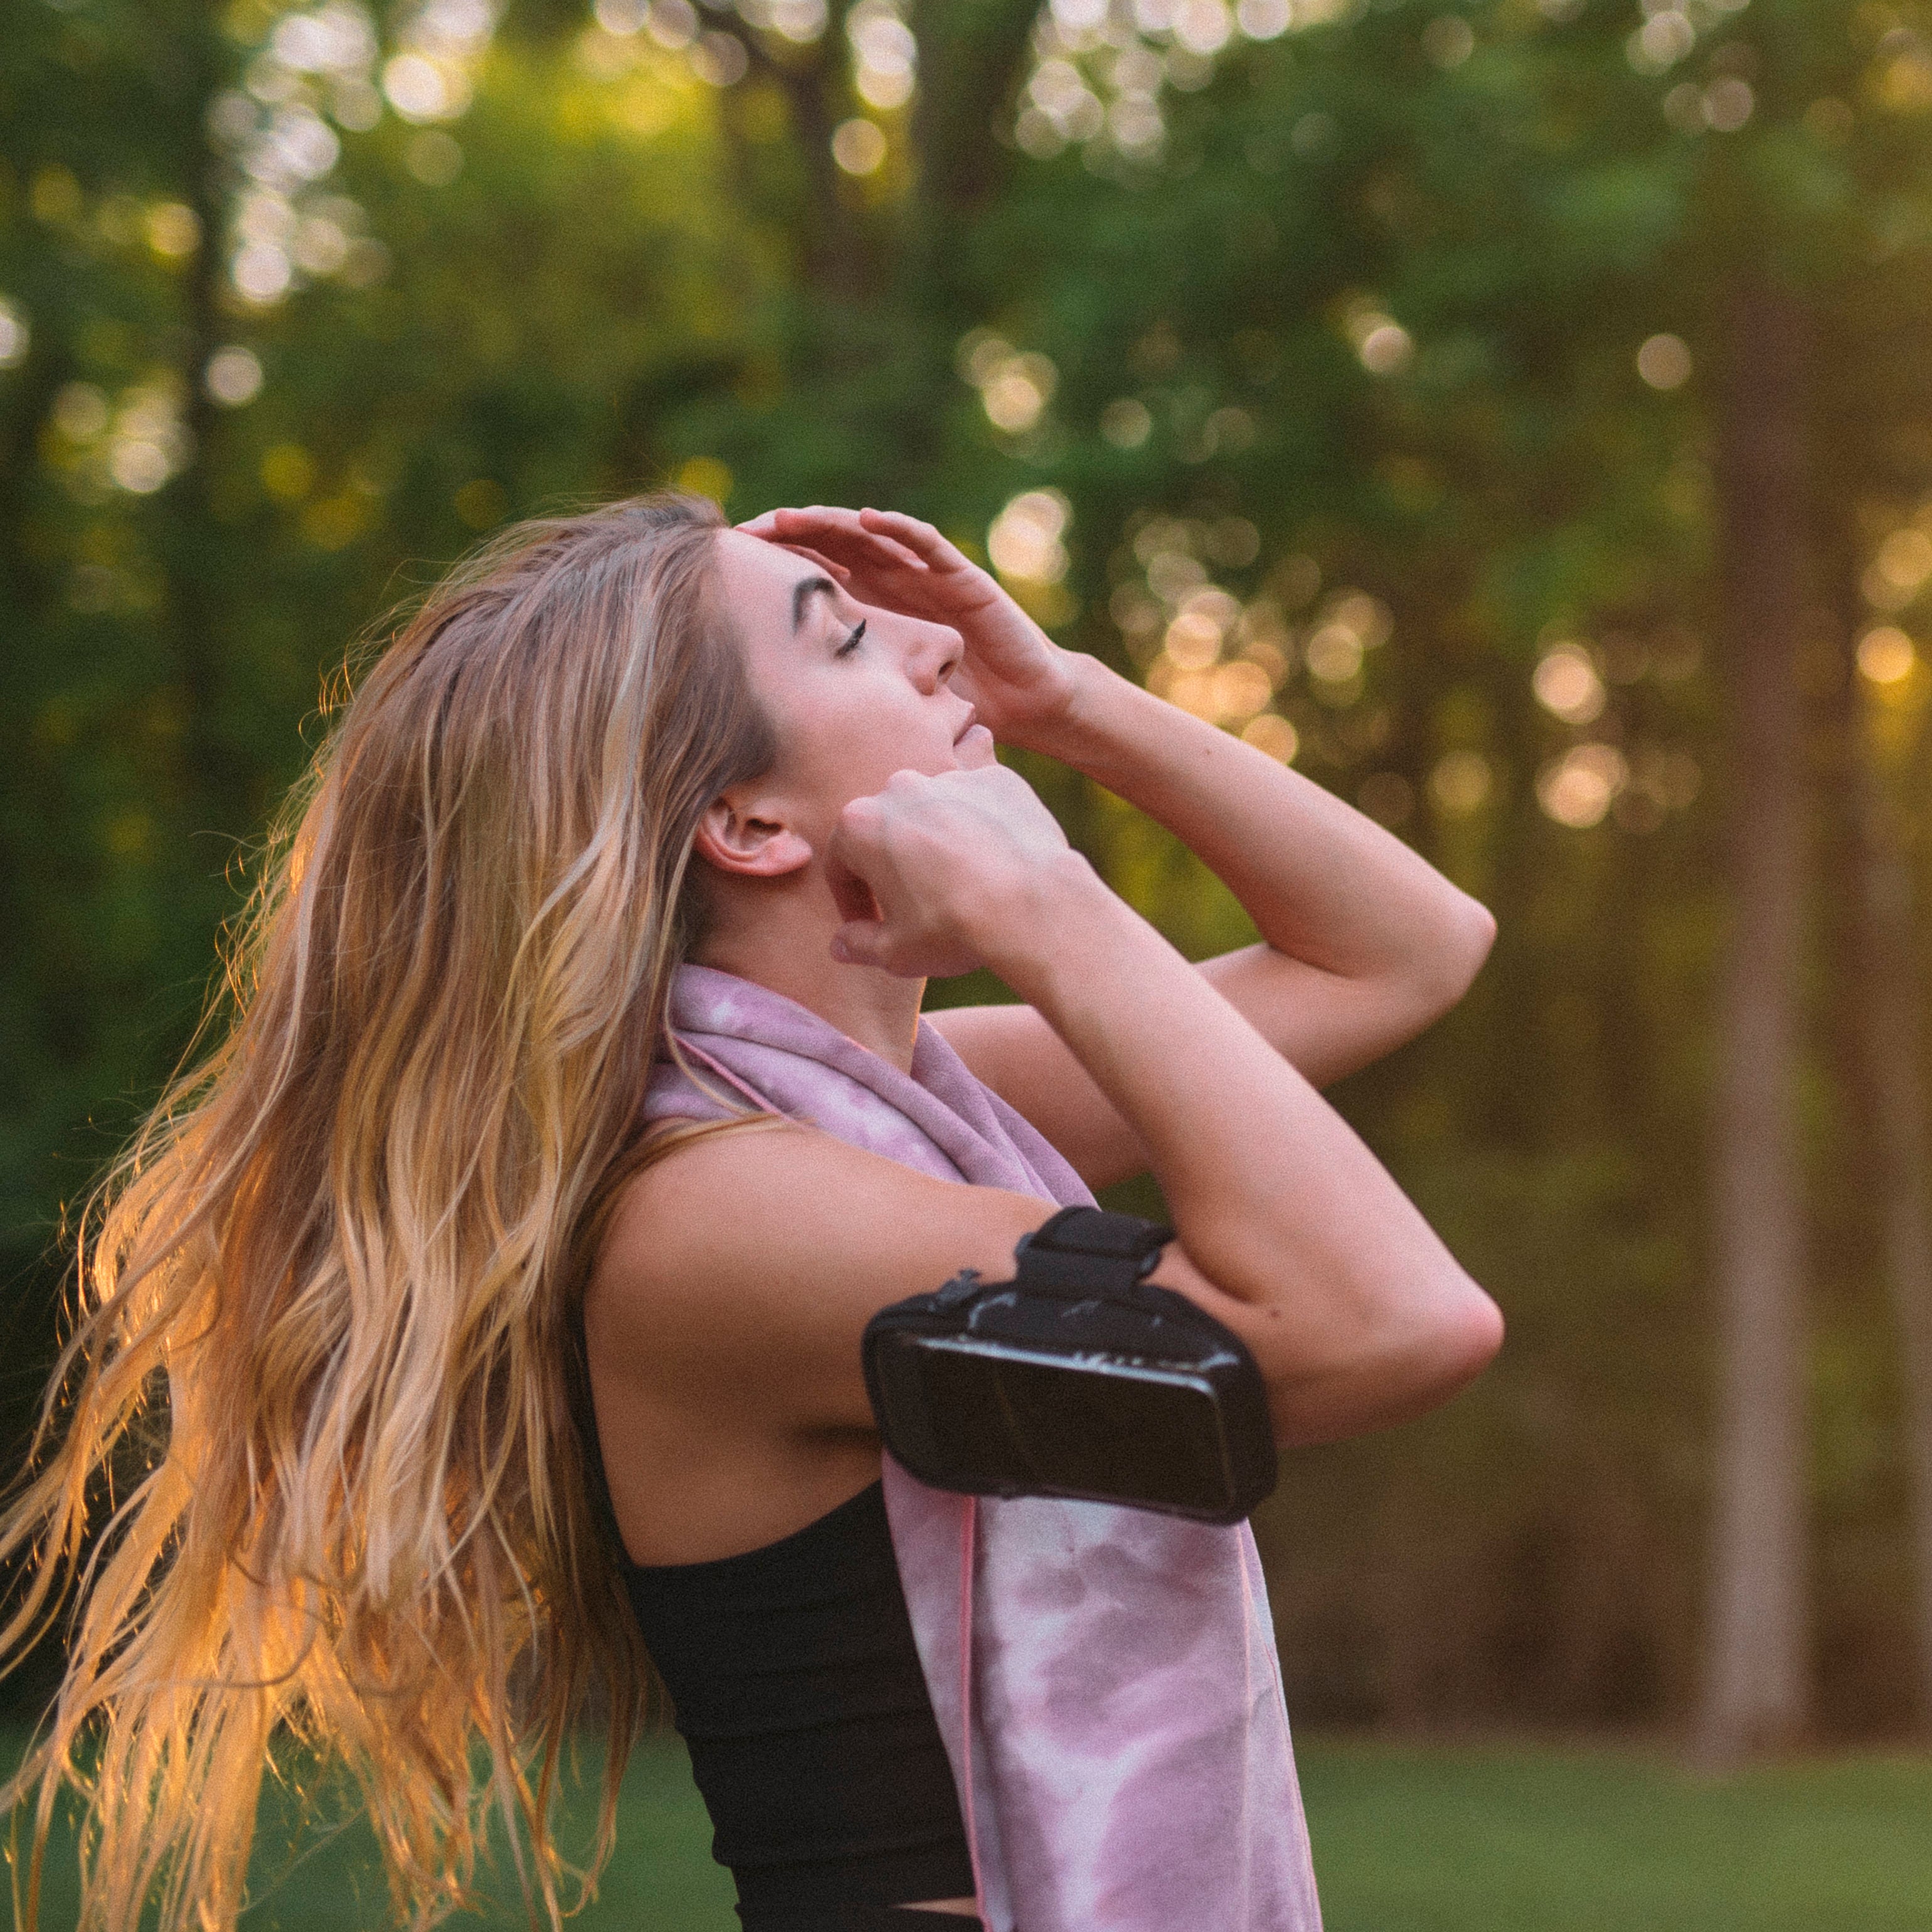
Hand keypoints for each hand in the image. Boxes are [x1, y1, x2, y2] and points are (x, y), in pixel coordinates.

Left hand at [736, 505, 1080, 747]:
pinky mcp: (960, 576)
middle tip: (743, 533)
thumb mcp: (883, 697)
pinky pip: (926, 544)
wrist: (1023, 703)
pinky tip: (866, 518)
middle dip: (786, 535)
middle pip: (829, 545)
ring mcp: (923, 574)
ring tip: (789, 516)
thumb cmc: (952, 704)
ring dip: (828, 522)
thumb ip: (842, 692)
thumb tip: (768, 724)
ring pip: (868, 536)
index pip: (812, 574)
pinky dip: (897, 528)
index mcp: (869, 607)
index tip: (727, 567)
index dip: (774, 566)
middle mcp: (891, 582)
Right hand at [826, 762, 1091, 977]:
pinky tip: (996, 864)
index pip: (842, 865)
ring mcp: (952, 779)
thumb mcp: (895, 952)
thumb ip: (859, 944)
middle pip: (887, 829)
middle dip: (894, 864)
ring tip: (961, 883)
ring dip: (939, 841)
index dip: (852, 901)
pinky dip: (983, 828)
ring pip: (935, 811)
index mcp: (860, 825)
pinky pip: (981, 804)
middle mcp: (901, 788)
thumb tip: (841, 944)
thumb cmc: (953, 929)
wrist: (1032, 905)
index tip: (869, 926)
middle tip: (913, 903)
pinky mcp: (999, 780)